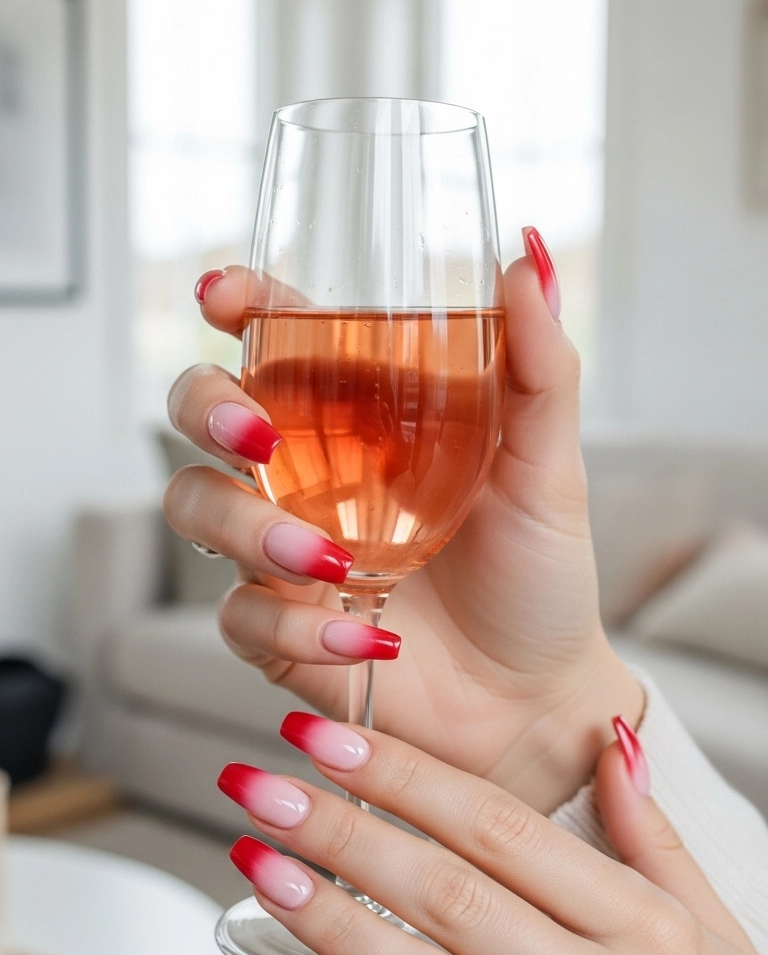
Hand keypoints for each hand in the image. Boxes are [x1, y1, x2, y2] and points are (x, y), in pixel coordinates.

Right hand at [164, 235, 642, 812]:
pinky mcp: (278, 629)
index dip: (238, 305)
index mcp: (359, 415)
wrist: (535, 697)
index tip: (226, 296)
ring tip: (326, 561)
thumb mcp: (547, 466)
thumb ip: (539, 367)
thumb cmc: (537, 574)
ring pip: (196, 507)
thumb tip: (532, 258)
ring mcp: (281, 549)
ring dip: (245, 527)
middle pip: (201, 408)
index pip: (276, 338)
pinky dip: (294, 627)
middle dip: (206, 407)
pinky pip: (239, 615)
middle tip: (254, 433)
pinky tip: (367, 642)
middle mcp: (306, 471)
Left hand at [221, 717, 767, 954]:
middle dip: (342, 831)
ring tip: (264, 869)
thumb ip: (657, 843)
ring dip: (330, 923)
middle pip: (450, 895)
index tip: (331, 740)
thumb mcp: (725, 946)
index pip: (503, 830)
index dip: (406, 776)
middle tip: (263, 788)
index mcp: (653, 935)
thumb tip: (609, 738)